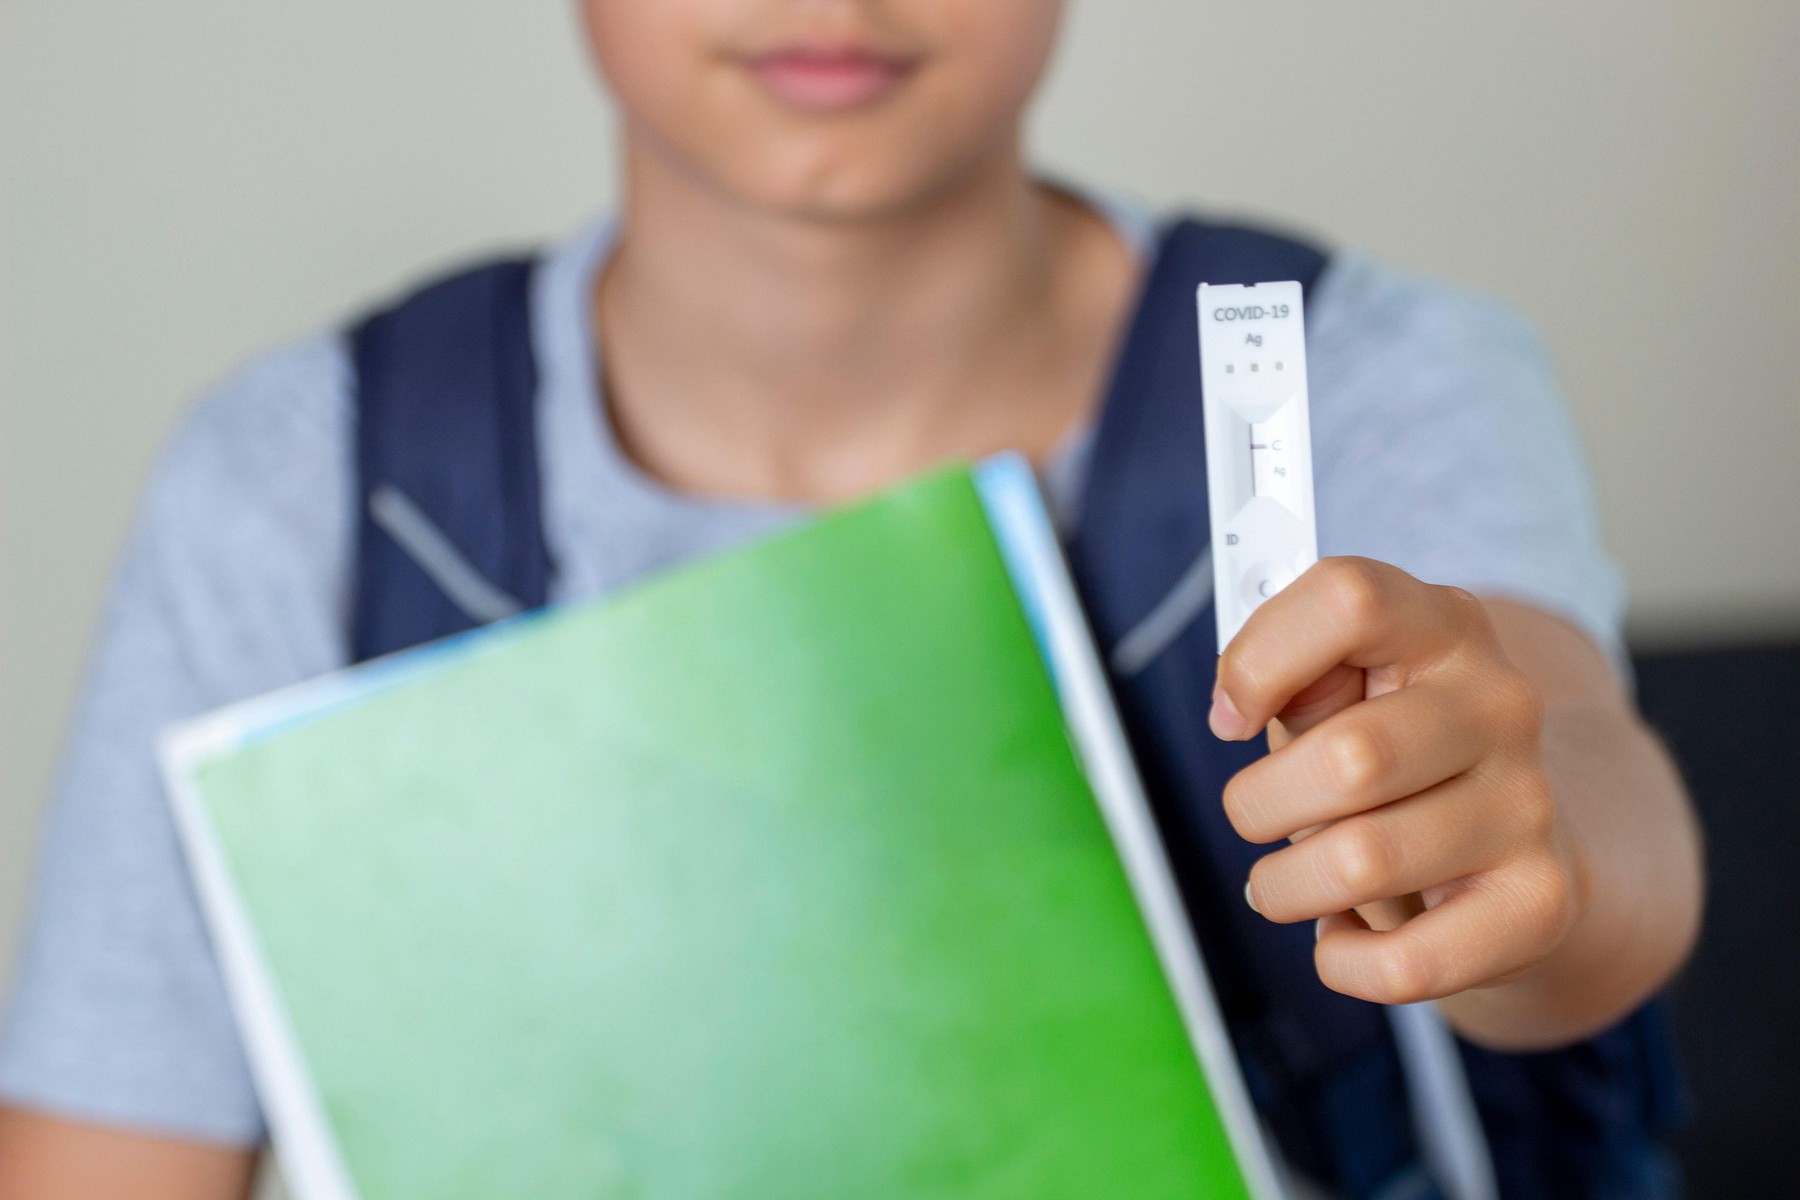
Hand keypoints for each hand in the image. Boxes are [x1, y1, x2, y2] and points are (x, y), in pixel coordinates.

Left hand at [1213, 557, 1590, 1005]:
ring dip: (1287, 886)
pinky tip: (1342, 932)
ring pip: (1363, 861)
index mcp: (1442, 624)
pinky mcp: (1539, 902)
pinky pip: (1407, 960)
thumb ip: (1291, 673)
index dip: (1260, 659)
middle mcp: (1500, 703)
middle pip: (1348, 756)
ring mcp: (1528, 803)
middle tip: (1252, 817)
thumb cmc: (1392, 759)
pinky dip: (1343, 961)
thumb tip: (1242, 699)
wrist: (1511, 846)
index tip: (1228, 715)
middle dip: (1258, 803)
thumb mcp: (1340, 690)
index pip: (1348, 599)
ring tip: (1288, 882)